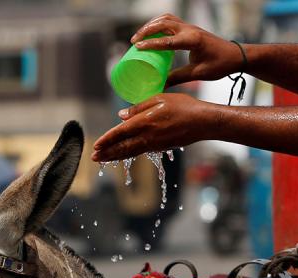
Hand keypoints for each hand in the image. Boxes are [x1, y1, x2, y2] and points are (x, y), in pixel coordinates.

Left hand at [91, 93, 211, 161]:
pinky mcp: (160, 147)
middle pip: (122, 147)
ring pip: (130, 152)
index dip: (107, 140)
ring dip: (115, 156)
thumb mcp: (160, 99)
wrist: (203, 122)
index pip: (120, 133)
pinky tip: (123, 155)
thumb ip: (139, 107)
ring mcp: (154, 144)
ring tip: (103, 159)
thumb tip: (121, 115)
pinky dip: (128, 154)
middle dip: (107, 153)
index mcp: (145, 122)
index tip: (96, 145)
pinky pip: (140, 151)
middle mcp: (147, 136)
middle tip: (93, 158)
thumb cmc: (184, 106)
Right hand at [131, 13, 244, 86]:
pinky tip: (152, 33)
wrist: (236, 55)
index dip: (151, 44)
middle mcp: (190, 30)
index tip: (137, 47)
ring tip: (139, 36)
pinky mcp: (190, 28)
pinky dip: (159, 24)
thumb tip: (160, 86)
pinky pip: (171, 20)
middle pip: (163, 23)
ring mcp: (190, 27)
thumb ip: (178, 78)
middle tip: (134, 42)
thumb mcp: (198, 74)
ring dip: (151, 25)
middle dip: (146, 31)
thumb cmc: (220, 64)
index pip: (167, 41)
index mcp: (193, 40)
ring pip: (166, 19)